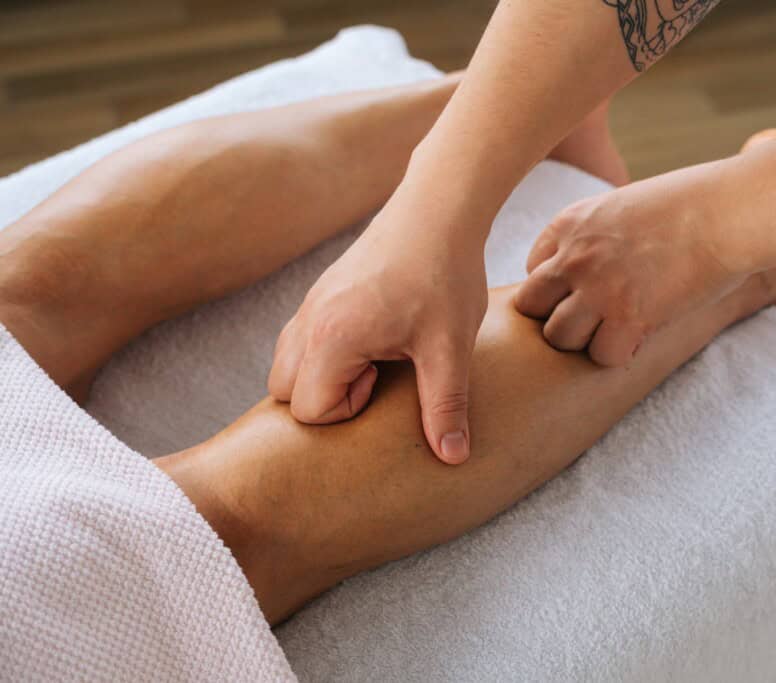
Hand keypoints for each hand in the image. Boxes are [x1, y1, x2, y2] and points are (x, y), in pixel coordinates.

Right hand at [268, 193, 487, 464]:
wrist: (437, 209)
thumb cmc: (444, 275)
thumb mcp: (450, 348)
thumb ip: (445, 406)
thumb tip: (453, 458)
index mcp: (332, 337)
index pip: (308, 409)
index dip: (347, 411)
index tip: (384, 382)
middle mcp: (309, 321)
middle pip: (284, 392)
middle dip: (326, 399)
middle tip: (378, 376)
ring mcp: (311, 303)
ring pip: (288, 364)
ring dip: (325, 376)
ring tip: (376, 360)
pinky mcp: (323, 292)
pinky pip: (302, 339)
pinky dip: (327, 353)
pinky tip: (376, 339)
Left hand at [515, 165, 746, 364]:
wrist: (729, 212)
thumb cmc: (690, 205)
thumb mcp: (623, 206)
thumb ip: (595, 237)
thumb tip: (587, 273)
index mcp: (569, 224)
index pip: (532, 272)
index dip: (559, 289)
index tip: (590, 290)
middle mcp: (574, 256)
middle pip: (531, 308)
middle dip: (557, 317)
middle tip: (594, 319)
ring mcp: (597, 287)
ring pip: (558, 338)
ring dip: (586, 341)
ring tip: (616, 330)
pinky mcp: (629, 316)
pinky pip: (601, 356)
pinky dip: (621, 354)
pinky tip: (641, 337)